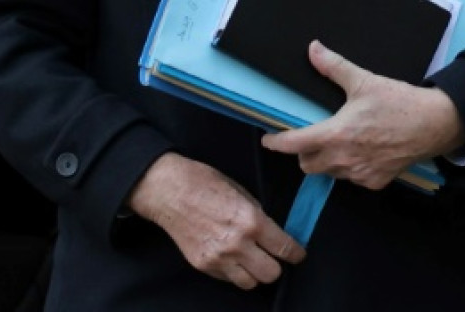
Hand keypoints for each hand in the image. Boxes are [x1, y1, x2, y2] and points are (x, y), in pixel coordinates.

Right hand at [126, 152, 304, 289]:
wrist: (167, 190)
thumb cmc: (202, 182)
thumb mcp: (239, 190)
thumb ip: (257, 213)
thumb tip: (270, 230)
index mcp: (250, 220)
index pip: (285, 249)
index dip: (296, 253)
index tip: (297, 254)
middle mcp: (237, 243)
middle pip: (272, 273)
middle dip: (275, 264)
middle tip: (271, 255)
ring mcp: (219, 257)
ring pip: (251, 283)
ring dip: (254, 272)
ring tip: (249, 259)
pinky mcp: (204, 264)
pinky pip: (229, 278)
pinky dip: (233, 271)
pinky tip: (229, 256)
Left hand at [260, 40, 464, 189]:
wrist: (436, 123)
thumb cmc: (398, 102)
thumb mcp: (363, 81)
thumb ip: (333, 66)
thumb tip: (313, 48)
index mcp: (337, 134)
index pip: (295, 144)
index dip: (276, 143)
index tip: (267, 139)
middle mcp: (345, 159)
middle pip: (307, 165)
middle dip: (303, 153)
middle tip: (310, 136)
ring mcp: (361, 174)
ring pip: (329, 173)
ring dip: (326, 161)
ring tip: (337, 142)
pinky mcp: (376, 182)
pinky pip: (351, 179)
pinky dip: (348, 168)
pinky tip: (359, 152)